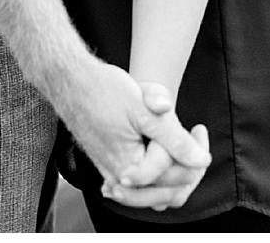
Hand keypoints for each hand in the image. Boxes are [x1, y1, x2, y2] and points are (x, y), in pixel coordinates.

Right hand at [58, 61, 209, 202]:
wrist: (68, 79)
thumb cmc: (102, 90)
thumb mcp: (146, 111)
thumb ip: (175, 140)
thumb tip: (201, 161)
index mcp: (130, 167)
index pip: (176, 177)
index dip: (195, 155)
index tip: (198, 129)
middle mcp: (119, 177)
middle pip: (166, 190)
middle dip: (187, 167)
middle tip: (194, 136)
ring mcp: (110, 172)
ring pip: (152, 190)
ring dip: (172, 174)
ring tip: (182, 147)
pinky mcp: (106, 164)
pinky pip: (137, 184)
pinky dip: (154, 174)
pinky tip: (160, 158)